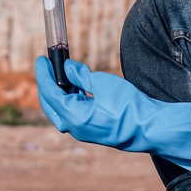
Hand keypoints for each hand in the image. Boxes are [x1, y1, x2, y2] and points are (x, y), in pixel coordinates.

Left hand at [36, 57, 190, 173]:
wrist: (149, 127)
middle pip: (51, 104)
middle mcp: (74, 127)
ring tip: (62, 73)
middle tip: (47, 66)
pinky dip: (71, 99)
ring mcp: (84, 131)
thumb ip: (81, 76)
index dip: (44, 74)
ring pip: (62, 110)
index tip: (41, 59)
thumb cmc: (128, 106)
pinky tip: (77, 87)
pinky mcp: (94, 130)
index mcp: (73, 117)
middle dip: (47, 84)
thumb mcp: (103, 83)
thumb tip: (67, 68)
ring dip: (60, 91)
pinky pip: (75, 114)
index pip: (49, 93)